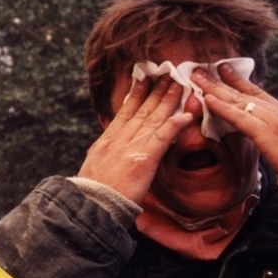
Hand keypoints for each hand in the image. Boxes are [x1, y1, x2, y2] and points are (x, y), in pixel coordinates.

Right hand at [77, 75, 193, 202]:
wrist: (91, 204)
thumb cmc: (93, 193)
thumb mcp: (94, 166)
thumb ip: (106, 154)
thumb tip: (112, 150)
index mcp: (107, 141)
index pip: (124, 112)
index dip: (136, 94)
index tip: (143, 79)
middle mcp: (119, 139)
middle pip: (141, 110)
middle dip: (155, 90)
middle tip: (167, 73)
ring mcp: (131, 147)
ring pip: (152, 118)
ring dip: (167, 100)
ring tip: (179, 85)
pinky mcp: (144, 158)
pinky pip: (162, 138)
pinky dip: (174, 125)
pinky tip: (186, 116)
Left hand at [196, 65, 277, 177]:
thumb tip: (267, 129)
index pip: (257, 93)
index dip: (238, 81)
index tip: (223, 70)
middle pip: (244, 94)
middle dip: (220, 81)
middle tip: (200, 70)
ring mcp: (275, 121)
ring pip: (239, 101)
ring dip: (215, 89)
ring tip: (197, 78)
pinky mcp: (269, 134)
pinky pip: (241, 118)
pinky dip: (223, 108)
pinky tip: (208, 100)